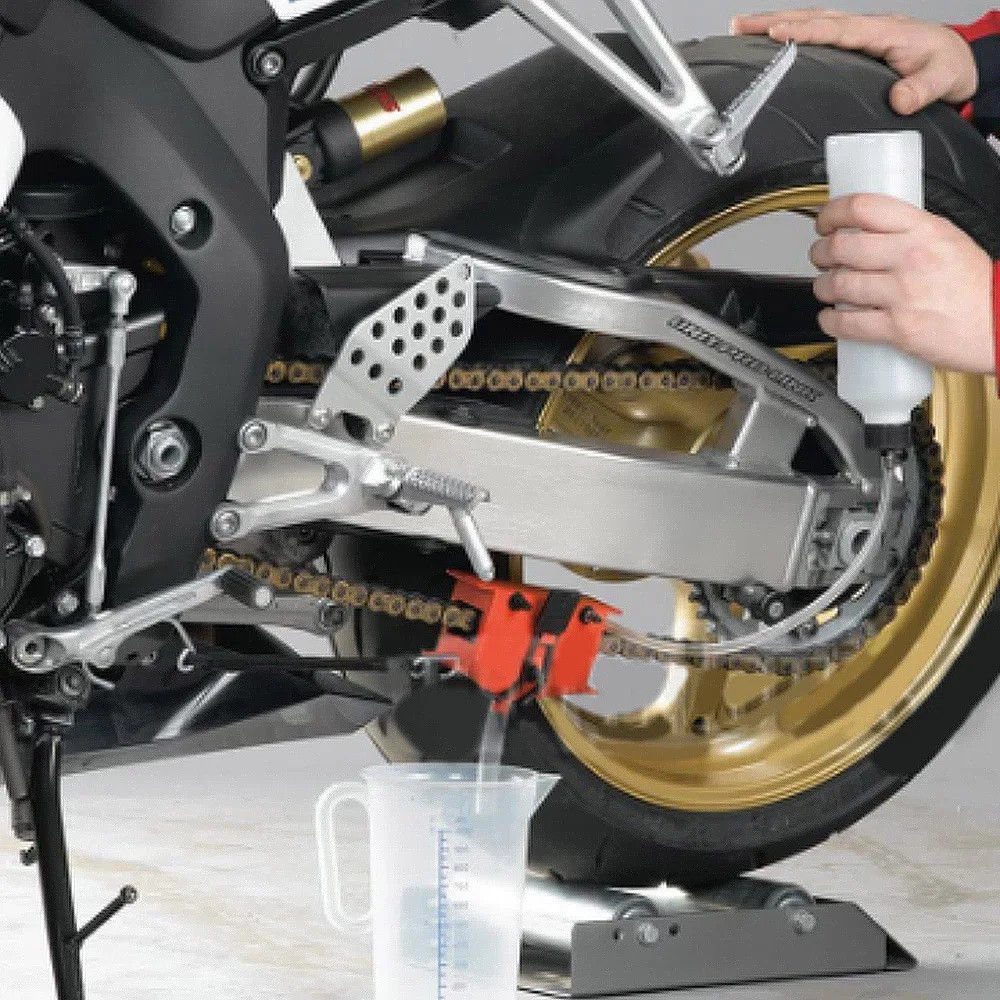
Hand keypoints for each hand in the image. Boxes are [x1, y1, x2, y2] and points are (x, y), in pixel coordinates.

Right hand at [731, 10, 977, 114]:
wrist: (954, 61)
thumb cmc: (945, 67)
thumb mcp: (942, 79)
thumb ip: (921, 89)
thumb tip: (899, 99)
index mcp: (880, 34)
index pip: (836, 30)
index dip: (806, 31)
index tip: (778, 33)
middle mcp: (863, 29)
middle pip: (812, 19)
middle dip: (774, 21)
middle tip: (740, 26)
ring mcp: (854, 36)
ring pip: (809, 23)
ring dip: (774, 24)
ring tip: (741, 29)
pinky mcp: (849, 46)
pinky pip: (814, 34)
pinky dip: (789, 33)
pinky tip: (768, 40)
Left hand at [810, 195, 993, 373]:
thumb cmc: (976, 286)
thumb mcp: (948, 239)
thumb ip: (910, 232)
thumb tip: (871, 228)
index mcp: (923, 230)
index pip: (863, 208)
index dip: (832, 213)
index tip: (824, 222)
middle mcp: (910, 258)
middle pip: (841, 246)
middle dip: (820, 252)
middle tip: (820, 257)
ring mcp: (902, 294)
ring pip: (838, 284)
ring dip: (822, 287)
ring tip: (827, 287)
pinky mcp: (897, 328)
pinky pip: (847, 323)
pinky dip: (830, 320)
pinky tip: (830, 317)